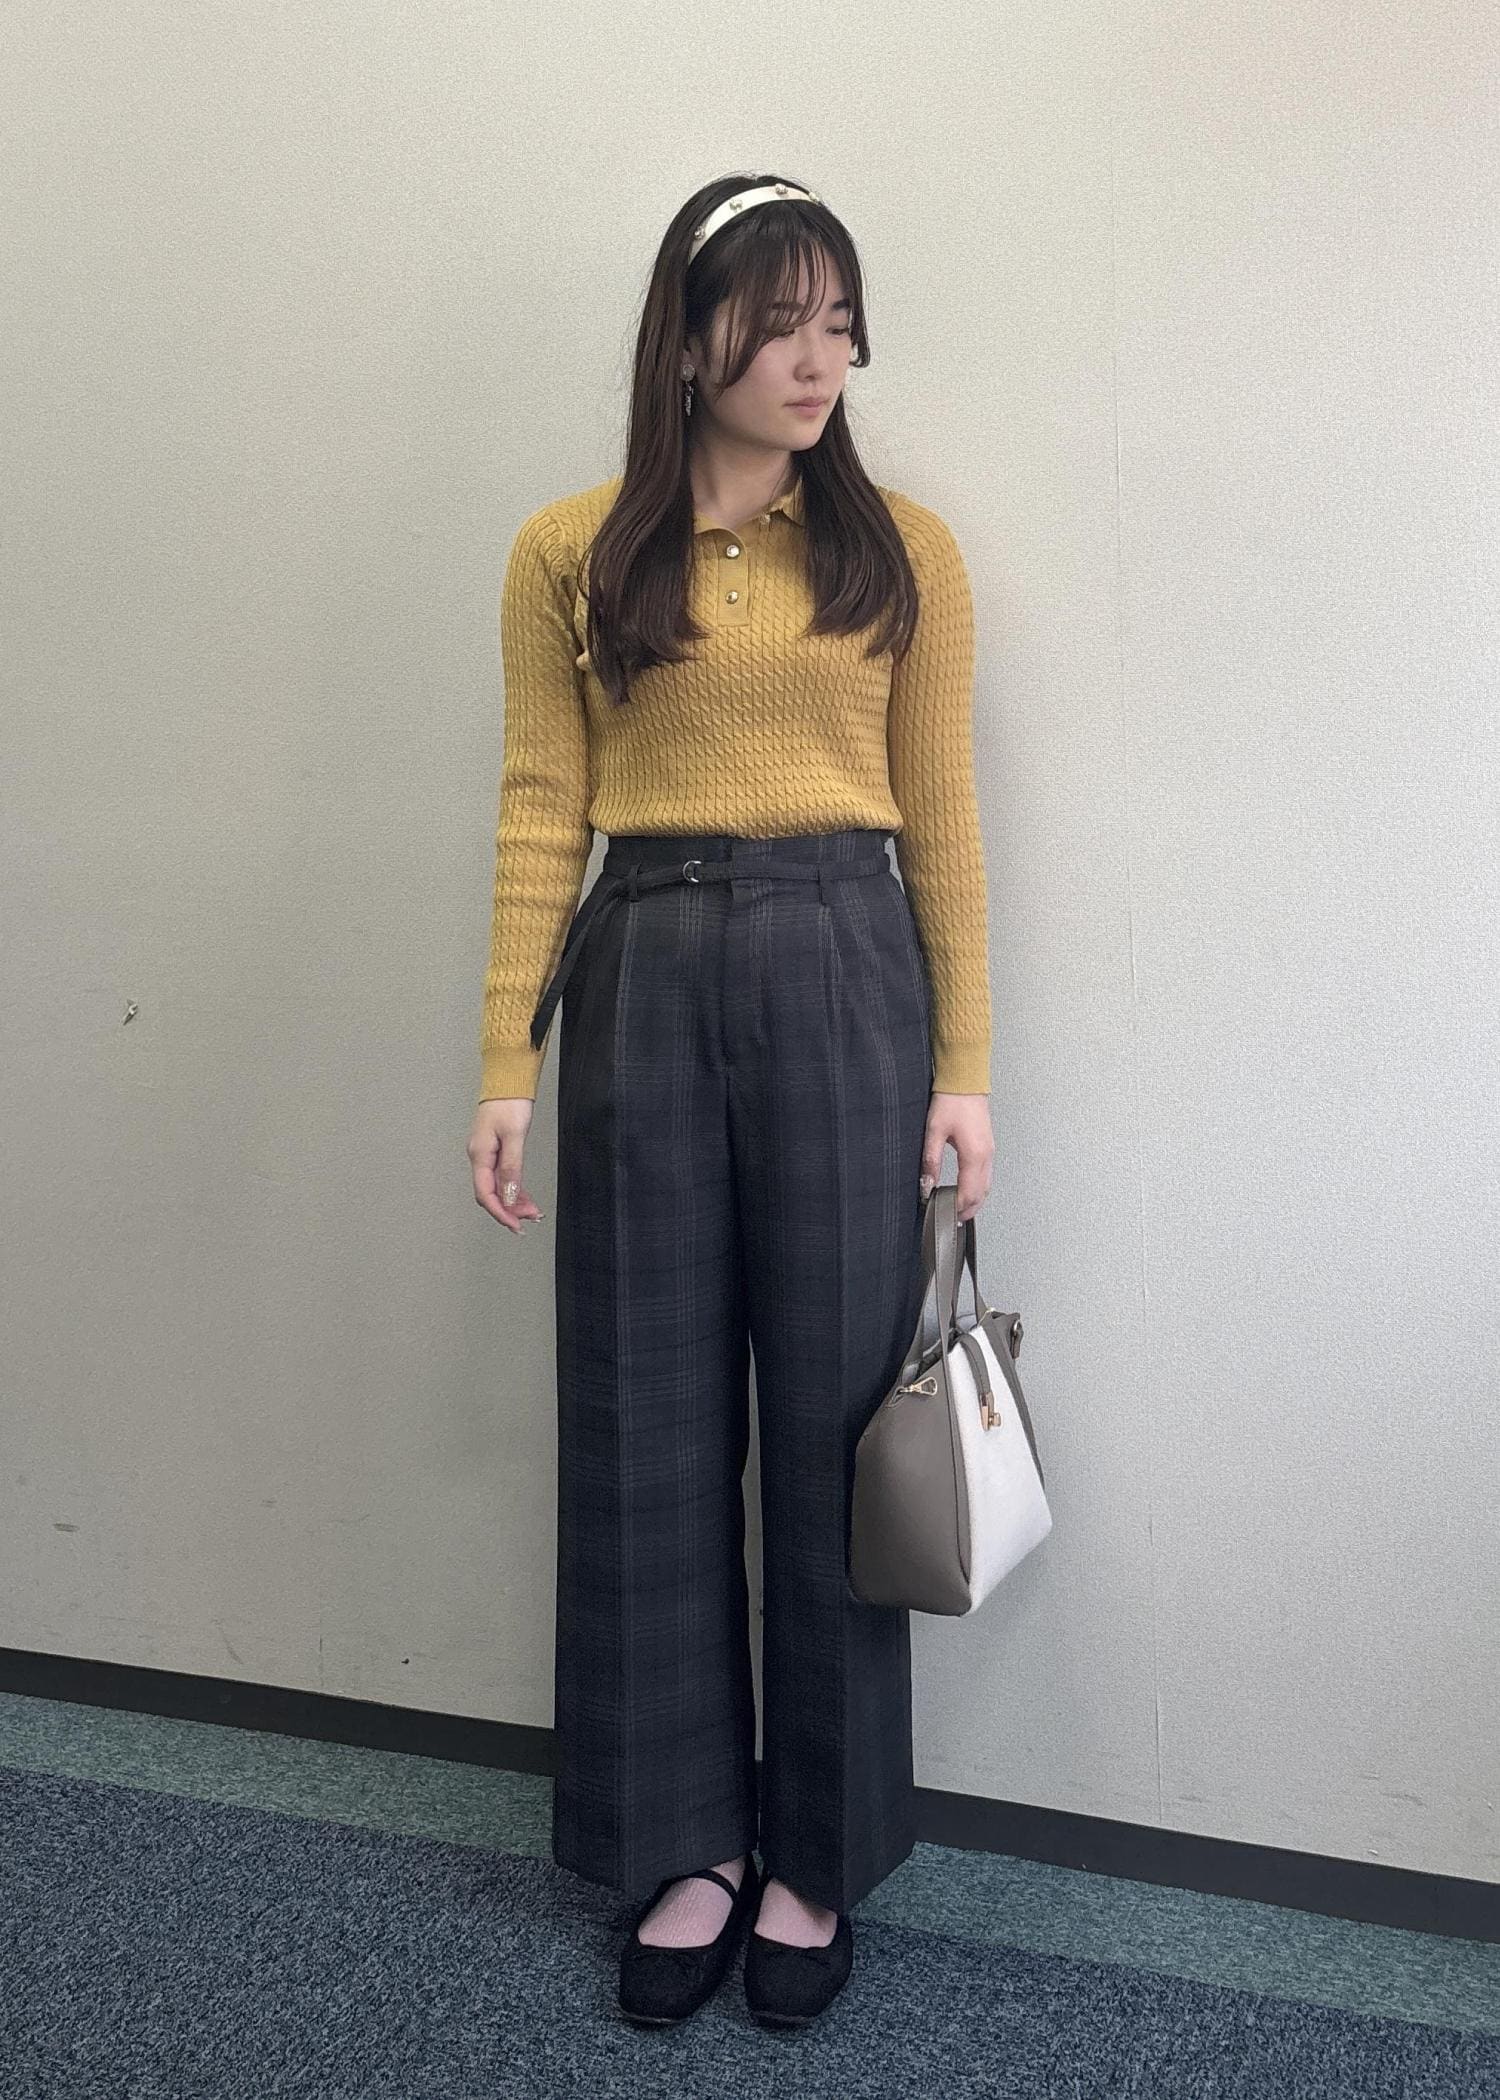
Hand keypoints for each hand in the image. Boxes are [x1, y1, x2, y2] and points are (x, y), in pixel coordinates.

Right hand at [469, 1098, 544, 1235]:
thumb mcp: (514, 1136)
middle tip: (530, 1219)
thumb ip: (511, 1168)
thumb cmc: (509, 1103)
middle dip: (509, 1210)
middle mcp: (479, 1157)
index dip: (501, 1213)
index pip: (486, 1194)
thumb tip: (509, 1196)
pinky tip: (523, 1196)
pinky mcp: (494, 1150)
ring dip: (513, 1201)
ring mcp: (486, 1154)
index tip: (516, 1225)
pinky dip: (513, 1188)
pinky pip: (501, 1176)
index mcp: (480, 1155)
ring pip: (497, 1187)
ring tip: (532, 1211)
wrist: (508, 1081)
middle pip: (491, 1194)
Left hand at [919, 1093, 994, 1223]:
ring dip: (975, 1200)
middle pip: (981, 1194)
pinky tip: (967, 1189)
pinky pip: (987, 1174)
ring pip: (986, 1185)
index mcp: (974, 1155)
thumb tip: (926, 1185)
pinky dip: (978, 1187)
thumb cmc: (951, 1101)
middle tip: (952, 1219)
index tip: (943, 1214)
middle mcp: (986, 1156)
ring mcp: (989, 1151)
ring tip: (959, 1209)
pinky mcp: (987, 1145)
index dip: (957, 1207)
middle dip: (968, 1209)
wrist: (965, 1080)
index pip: (968, 1193)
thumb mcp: (933, 1132)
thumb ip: (930, 1162)